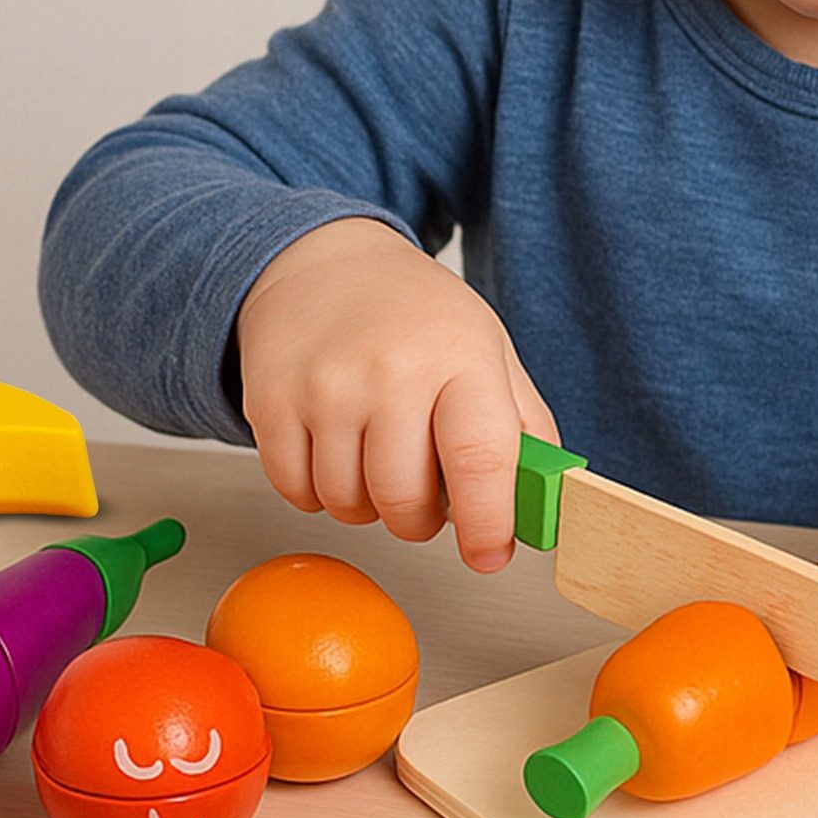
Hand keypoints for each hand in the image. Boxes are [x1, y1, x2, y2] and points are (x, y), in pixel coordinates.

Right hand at [233, 217, 559, 568]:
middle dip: (421, 519)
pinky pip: (298, 493)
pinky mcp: (270, 403)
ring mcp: (325, 388)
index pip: (480, 461)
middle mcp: (390, 371)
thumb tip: (547, 502)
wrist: (325, 262)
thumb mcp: (490, 349)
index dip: (488, 524)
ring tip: (380, 455)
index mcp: (460, 356)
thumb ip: (523, 426)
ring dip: (369, 505)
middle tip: (427, 492)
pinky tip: (337, 449)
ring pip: (349, 505)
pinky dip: (320, 491)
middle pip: (405, 501)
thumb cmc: (416, 313)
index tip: (490, 555)